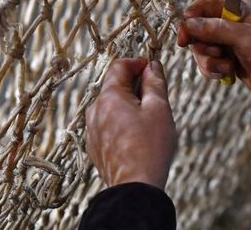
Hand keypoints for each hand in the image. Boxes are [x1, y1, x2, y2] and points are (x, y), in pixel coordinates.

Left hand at [85, 58, 177, 190]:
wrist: (134, 188)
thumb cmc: (149, 148)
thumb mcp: (159, 109)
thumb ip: (155, 83)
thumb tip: (152, 66)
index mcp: (109, 97)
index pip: (119, 66)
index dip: (137, 63)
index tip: (152, 68)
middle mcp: (95, 110)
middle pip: (114, 86)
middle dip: (134, 85)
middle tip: (155, 96)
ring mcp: (92, 129)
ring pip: (110, 106)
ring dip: (128, 105)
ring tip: (148, 120)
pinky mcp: (94, 145)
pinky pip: (107, 124)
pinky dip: (121, 122)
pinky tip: (137, 136)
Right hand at [177, 0, 250, 112]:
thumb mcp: (245, 39)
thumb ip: (215, 29)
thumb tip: (187, 23)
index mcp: (237, 8)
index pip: (203, 6)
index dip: (190, 19)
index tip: (184, 37)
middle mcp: (230, 22)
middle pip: (197, 29)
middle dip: (201, 45)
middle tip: (215, 53)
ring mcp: (228, 42)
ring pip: (200, 49)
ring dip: (209, 60)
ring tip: (226, 66)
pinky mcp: (227, 59)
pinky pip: (207, 62)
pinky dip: (213, 70)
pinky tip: (228, 74)